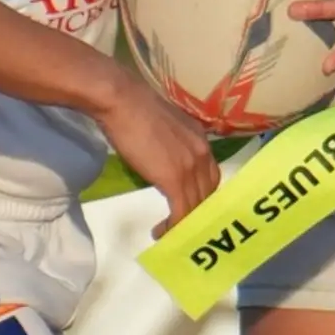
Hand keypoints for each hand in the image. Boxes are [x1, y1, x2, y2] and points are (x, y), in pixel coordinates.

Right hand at [92, 71, 221, 222]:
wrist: (123, 101)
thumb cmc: (133, 107)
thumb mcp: (162, 125)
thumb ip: (170, 142)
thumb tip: (160, 155)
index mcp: (200, 139)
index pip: (211, 174)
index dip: (202, 194)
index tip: (189, 205)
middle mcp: (202, 153)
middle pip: (208, 193)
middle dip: (195, 211)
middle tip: (179, 223)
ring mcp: (190, 167)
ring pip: (196, 206)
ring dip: (184, 223)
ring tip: (168, 232)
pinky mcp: (175, 180)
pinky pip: (181, 212)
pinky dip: (173, 227)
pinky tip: (161, 233)